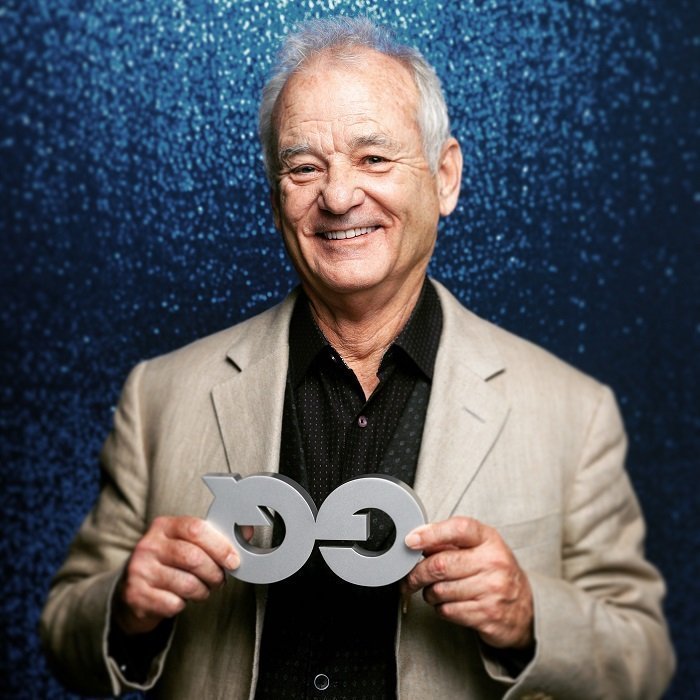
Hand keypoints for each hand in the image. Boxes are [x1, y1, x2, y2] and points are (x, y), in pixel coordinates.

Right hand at [113, 516, 245, 634]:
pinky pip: (173, 604)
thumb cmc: (166, 563)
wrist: (130, 589)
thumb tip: (244, 537)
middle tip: (219, 579)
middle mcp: (148, 545)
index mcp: (163, 526)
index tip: (233, 560)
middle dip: (214, 572)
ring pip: (187, 584)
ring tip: (201, 590)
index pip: (196, 529)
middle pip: (194, 558)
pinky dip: (183, 605)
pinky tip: (179, 599)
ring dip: (202, 591)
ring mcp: (139, 570)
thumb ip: (209, 539)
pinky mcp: (135, 595)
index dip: (220, 546)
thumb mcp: (183, 543)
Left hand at [403, 516, 533, 648]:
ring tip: (435, 591)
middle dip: (417, 573)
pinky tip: (449, 604)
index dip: (430, 533)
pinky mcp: (488, 616)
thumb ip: (451, 541)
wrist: (525, 609)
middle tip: (410, 578)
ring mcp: (492, 590)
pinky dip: (440, 608)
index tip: (411, 541)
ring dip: (429, 593)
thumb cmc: (495, 572)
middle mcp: (493, 563)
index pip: (458, 528)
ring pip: (440, 590)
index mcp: (489, 540)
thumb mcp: (480, 548)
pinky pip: (447, 611)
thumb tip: (417, 539)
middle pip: (441, 565)